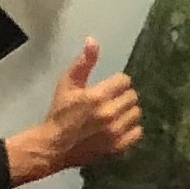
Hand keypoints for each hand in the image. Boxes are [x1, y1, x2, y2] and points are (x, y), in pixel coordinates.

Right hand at [2, 40, 141, 183]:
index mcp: (97, 96)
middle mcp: (109, 114)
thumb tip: (93, 41)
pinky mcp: (117, 147)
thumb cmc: (59, 113)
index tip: (108, 88)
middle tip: (110, 101)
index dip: (117, 83)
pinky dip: (131, 129)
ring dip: (127, 112)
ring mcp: (115, 132)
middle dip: (122, 96)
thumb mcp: (67, 84)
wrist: (52, 147)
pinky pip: (137, 132)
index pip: (124, 80)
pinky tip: (120, 127)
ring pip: (136, 113)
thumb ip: (83, 63)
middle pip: (132, 96)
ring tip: (115, 115)